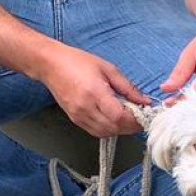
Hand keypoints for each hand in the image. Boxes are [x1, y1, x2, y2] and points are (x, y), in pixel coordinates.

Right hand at [36, 43, 150, 137]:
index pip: (119, 116)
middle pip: (113, 128)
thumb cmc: (77, 62)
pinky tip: (114, 120)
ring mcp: (78, 116)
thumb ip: (127, 87)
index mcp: (94, 93)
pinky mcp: (74, 119)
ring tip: (128, 118)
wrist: (51, 65)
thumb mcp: (108, 69)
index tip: (144, 114)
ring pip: (105, 133)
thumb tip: (143, 100)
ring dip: (120, 129)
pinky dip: (108, 129)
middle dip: (131, 126)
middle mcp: (85, 108)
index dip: (135, 119)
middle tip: (140, 117)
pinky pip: (95, 131)